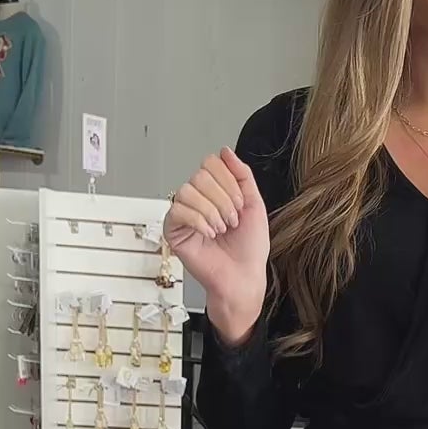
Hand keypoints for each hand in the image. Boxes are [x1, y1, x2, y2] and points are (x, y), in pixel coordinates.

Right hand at [163, 148, 270, 345]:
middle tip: (231, 221)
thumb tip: (226, 152)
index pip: (211, 163)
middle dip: (222, 199)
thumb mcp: (254, 204)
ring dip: (212, 211)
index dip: (228, 181)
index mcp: (215, 191)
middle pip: (200, 175)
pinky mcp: (173, 230)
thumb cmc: (249, 249)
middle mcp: (198, 199)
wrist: (243, 277)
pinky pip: (178, 210)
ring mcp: (184, 213)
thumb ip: (242, 175)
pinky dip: (198, 221)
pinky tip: (208, 234)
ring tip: (220, 229)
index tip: (239, 205)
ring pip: (188, 190)